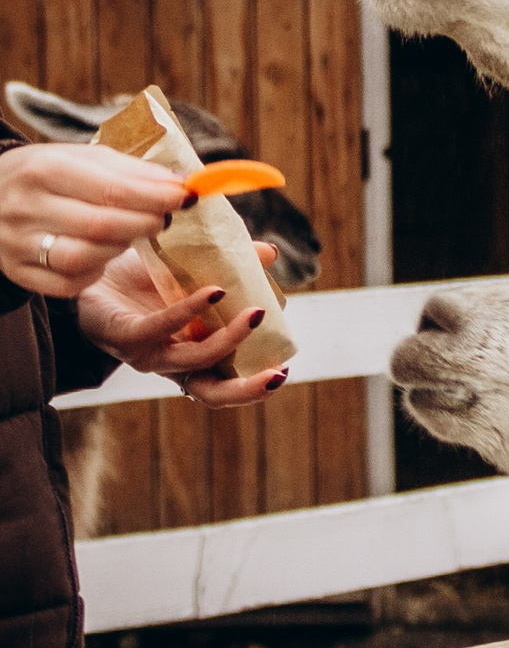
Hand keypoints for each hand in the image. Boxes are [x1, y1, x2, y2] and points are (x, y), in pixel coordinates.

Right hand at [0, 146, 191, 298]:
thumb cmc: (51, 174)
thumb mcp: (85, 159)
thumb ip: (133, 172)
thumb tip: (183, 184)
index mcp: (43, 169)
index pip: (111, 189)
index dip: (155, 197)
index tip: (185, 197)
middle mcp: (24, 207)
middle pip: (101, 226)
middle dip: (144, 224)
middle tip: (164, 219)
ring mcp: (17, 243)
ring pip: (84, 258)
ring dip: (120, 248)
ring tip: (131, 234)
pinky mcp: (18, 271)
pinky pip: (67, 283)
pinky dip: (94, 272)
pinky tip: (102, 256)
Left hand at [76, 244, 288, 408]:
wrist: (86, 270)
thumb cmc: (139, 278)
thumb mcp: (192, 274)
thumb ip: (230, 267)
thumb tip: (268, 253)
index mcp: (189, 356)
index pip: (224, 384)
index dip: (253, 386)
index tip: (283, 369)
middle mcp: (170, 363)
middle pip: (211, 394)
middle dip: (248, 389)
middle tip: (280, 373)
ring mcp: (147, 352)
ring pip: (194, 361)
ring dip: (231, 339)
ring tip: (256, 313)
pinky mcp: (125, 335)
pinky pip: (163, 327)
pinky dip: (191, 310)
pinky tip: (215, 291)